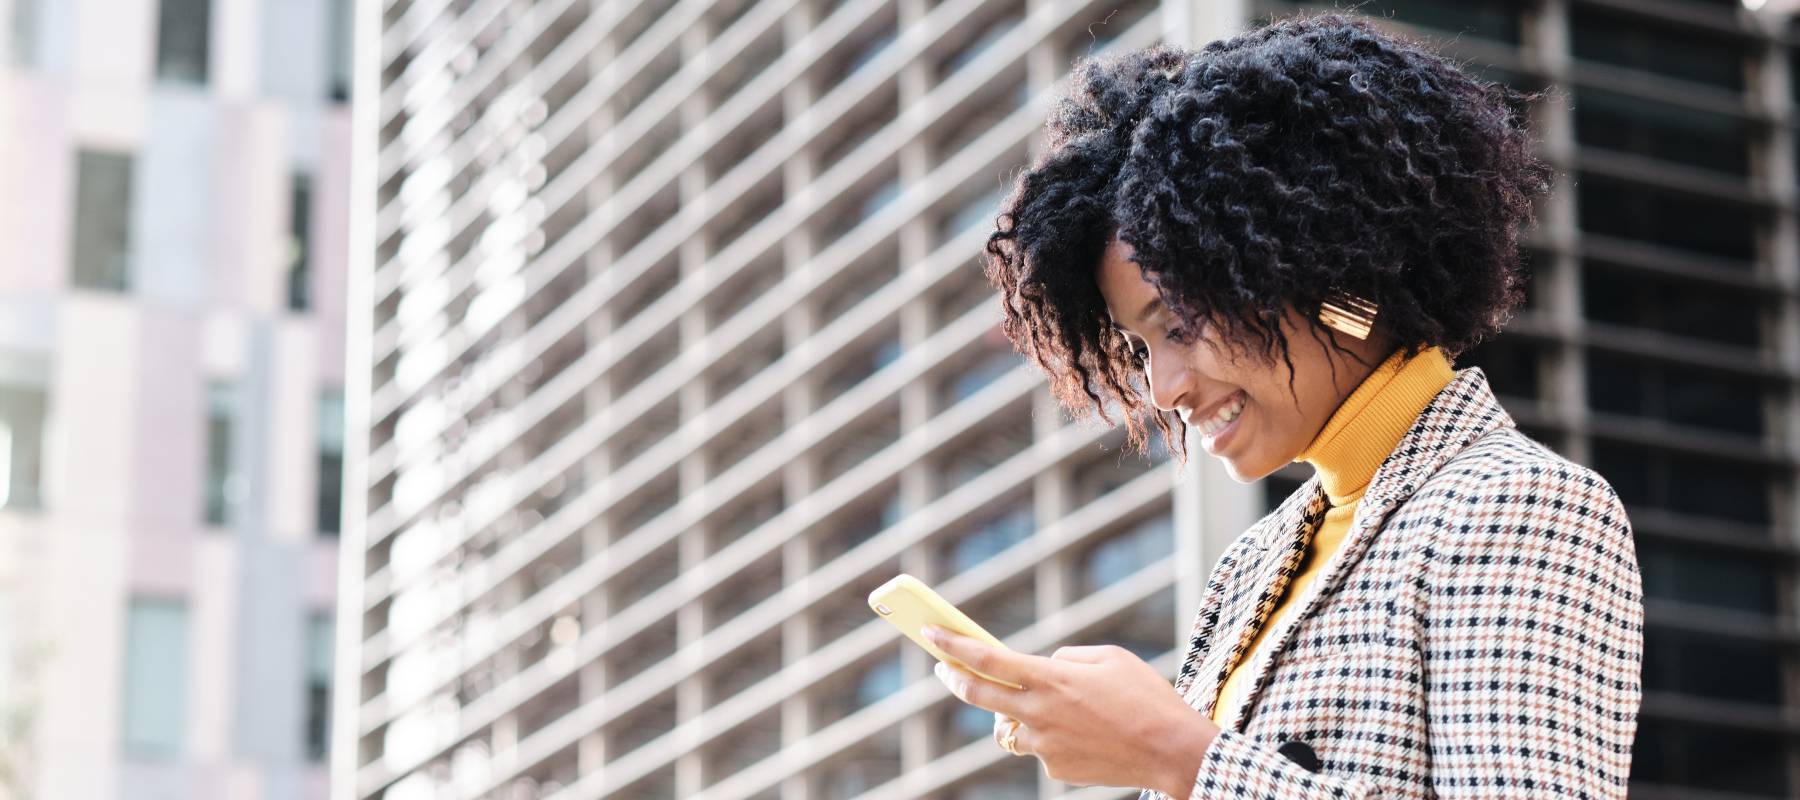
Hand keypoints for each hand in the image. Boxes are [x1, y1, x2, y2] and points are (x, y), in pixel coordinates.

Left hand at [923, 624, 1219, 794]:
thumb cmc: (1145, 697)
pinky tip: (1084, 733)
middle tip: (943, 668)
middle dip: (953, 677)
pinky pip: (1040, 747)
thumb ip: (1066, 658)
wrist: (1172, 751)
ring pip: (1008, 728)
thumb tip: (1043, 667)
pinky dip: (1050, 736)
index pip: (986, 659)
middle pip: (977, 695)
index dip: (952, 645)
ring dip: (1009, 714)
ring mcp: (1045, 745)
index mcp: (1051, 678)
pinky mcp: (1055, 769)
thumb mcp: (1109, 658)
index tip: (930, 633)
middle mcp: (1040, 712)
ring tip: (1033, 705)